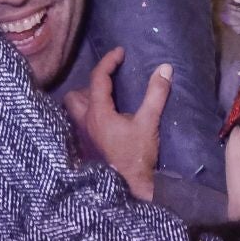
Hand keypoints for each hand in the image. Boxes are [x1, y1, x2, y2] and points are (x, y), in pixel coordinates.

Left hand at [63, 47, 168, 201]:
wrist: (130, 188)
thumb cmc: (137, 155)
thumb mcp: (148, 123)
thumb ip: (156, 94)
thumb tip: (164, 68)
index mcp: (97, 112)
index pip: (97, 78)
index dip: (108, 61)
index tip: (120, 53)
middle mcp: (84, 122)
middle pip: (75, 95)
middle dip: (90, 85)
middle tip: (110, 83)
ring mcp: (83, 136)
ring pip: (75, 111)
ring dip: (86, 102)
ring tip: (107, 100)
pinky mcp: (88, 147)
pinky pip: (81, 124)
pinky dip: (89, 116)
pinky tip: (106, 122)